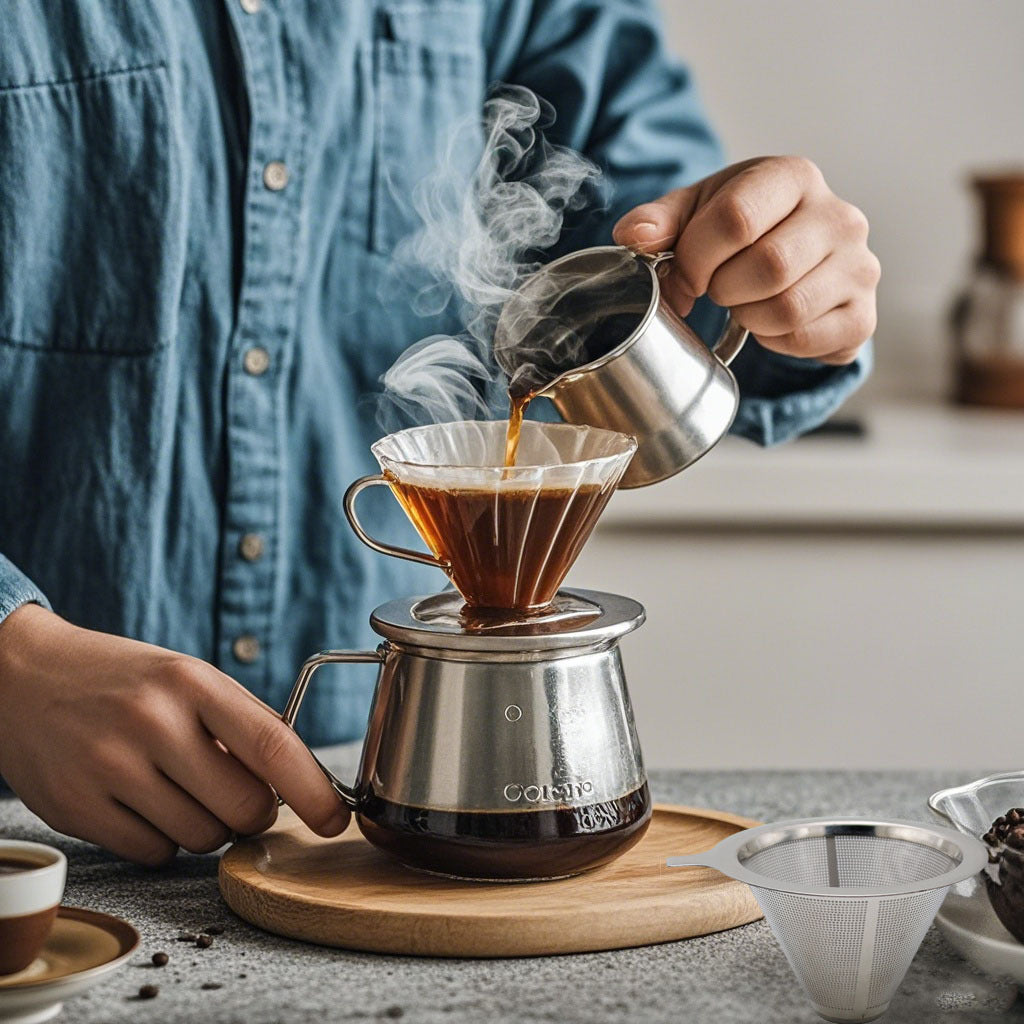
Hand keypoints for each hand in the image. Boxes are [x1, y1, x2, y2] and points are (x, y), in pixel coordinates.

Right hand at [0, 604, 348, 865]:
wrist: (22, 676)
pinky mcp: (77, 808)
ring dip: (207, 826)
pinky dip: (162, 840)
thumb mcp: (187, 677)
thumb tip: (300, 780)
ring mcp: (110, 767)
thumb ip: (242, 724)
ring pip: (202, 837)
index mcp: (191, 682)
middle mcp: (152, 722)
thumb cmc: (123, 680)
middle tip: (239, 796)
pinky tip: (142, 803)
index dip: (313, 790)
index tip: (337, 819)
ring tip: (178, 788)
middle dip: (254, 813)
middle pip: (244, 806)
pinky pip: (155, 854)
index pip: (271, 743)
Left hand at [613, 156, 879, 364]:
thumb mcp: (697, 211)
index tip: (686, 274)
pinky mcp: (862, 316)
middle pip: (768, 266)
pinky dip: (775, 341)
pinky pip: (806, 339)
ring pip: (788, 308)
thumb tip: (633, 236)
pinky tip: (771, 322)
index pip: (737, 218)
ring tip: (745, 302)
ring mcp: (859, 268)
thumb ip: (659, 220)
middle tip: (718, 289)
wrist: (797, 258)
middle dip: (724, 288)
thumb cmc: (742, 229)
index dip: (697, 257)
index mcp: (794, 177)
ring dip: (748, 316)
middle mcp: (840, 217)